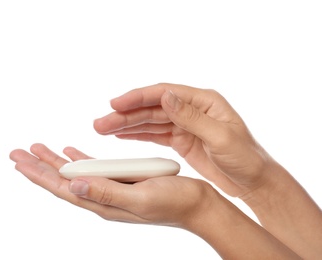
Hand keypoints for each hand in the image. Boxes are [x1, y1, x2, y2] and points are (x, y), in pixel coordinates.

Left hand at [10, 143, 301, 258]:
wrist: (198, 205)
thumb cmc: (175, 203)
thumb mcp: (140, 199)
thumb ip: (107, 193)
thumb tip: (73, 187)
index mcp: (103, 202)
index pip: (62, 188)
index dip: (39, 174)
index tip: (19, 160)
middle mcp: (103, 197)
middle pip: (63, 181)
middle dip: (39, 166)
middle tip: (18, 152)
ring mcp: (112, 190)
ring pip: (75, 174)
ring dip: (55, 162)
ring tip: (39, 149)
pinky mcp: (122, 182)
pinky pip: (94, 170)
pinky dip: (79, 161)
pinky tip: (71, 154)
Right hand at [94, 83, 273, 196]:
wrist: (254, 181)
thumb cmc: (246, 158)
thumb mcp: (221, 137)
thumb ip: (191, 116)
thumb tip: (165, 96)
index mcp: (203, 101)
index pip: (163, 93)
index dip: (137, 97)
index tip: (115, 104)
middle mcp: (191, 109)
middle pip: (151, 107)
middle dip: (125, 114)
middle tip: (100, 123)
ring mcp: (184, 124)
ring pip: (149, 121)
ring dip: (126, 125)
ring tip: (102, 129)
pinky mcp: (181, 140)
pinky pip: (155, 134)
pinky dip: (137, 135)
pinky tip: (120, 136)